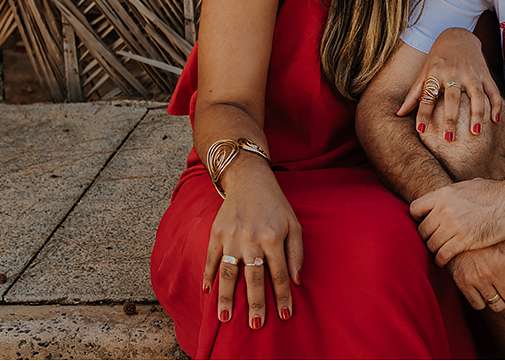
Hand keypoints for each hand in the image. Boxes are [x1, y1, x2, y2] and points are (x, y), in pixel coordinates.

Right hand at [202, 156, 302, 328]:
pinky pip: (210, 259)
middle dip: (256, 303)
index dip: (283, 295)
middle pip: (254, 278)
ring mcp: (231, 237)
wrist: (249, 179)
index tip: (285, 314)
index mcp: (274, 237)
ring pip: (229, 273)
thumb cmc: (275, 205)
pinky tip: (207, 292)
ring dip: (227, 297)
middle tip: (257, 324)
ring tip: (226, 317)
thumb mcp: (294, 224)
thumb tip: (297, 280)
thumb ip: (297, 252)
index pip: (280, 273)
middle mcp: (252, 239)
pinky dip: (208, 276)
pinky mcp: (216, 233)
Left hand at [397, 28, 503, 139]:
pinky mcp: (485, 73)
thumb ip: (414, 94)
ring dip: (477, 114)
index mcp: (435, 73)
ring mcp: (471, 73)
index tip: (421, 131)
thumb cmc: (437, 58)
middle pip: (452, 98)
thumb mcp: (424, 72)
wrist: (458, 35)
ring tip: (476, 133)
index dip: (423, 113)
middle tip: (449, 138)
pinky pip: (493, 90)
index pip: (427, 96)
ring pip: (477, 95)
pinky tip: (496, 120)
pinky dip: (496, 105)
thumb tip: (398, 114)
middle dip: (451, 118)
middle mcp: (453, 73)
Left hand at [411, 178, 504, 265]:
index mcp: (443, 193)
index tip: (425, 225)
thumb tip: (449, 195)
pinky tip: (445, 261)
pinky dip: (441, 260)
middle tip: (432, 243)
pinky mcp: (464, 240)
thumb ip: (454, 193)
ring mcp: (453, 224)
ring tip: (439, 254)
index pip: (415, 208)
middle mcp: (444, 208)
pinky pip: (442, 254)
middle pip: (422, 229)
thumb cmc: (496, 192)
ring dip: (434, 250)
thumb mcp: (469, 185)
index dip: (418, 219)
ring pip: (431, 244)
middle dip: (426, 238)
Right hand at [446, 237, 504, 311]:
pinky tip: (484, 289)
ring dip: (501, 300)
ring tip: (498, 289)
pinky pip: (479, 305)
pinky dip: (484, 301)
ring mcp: (477, 278)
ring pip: (498, 306)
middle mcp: (494, 270)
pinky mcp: (462, 282)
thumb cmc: (486, 232)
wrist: (455, 226)